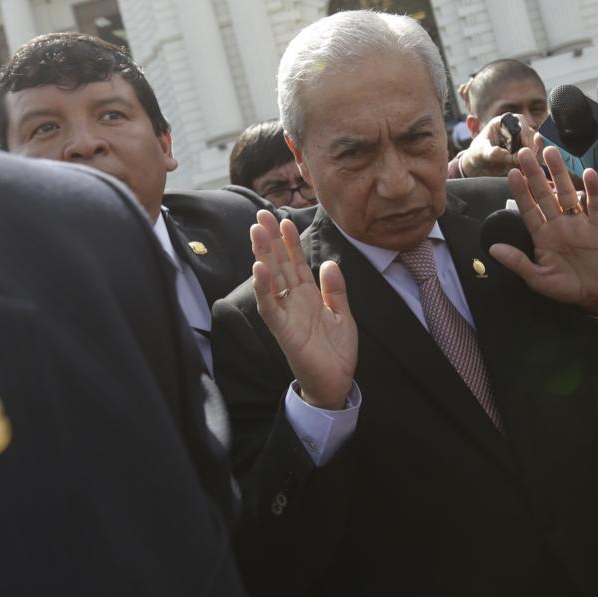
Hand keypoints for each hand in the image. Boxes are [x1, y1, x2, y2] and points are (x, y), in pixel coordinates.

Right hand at [249, 210, 356, 407]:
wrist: (336, 383)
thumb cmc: (336, 352)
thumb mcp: (342, 314)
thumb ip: (335, 289)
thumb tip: (327, 263)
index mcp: (307, 296)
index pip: (295, 263)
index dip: (289, 242)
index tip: (284, 219)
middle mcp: (293, 301)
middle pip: (279, 264)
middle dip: (271, 239)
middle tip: (261, 214)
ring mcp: (286, 314)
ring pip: (270, 279)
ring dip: (262, 255)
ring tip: (256, 231)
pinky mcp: (282, 329)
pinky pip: (270, 306)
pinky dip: (263, 288)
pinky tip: (259, 268)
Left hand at [457, 114, 537, 177]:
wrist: (478, 166)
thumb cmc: (477, 154)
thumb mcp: (481, 152)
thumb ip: (493, 153)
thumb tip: (508, 155)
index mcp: (503, 123)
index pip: (520, 120)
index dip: (524, 130)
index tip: (524, 143)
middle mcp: (515, 130)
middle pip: (531, 134)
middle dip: (529, 146)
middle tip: (523, 159)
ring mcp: (521, 142)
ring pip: (534, 146)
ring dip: (530, 156)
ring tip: (518, 166)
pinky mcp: (524, 154)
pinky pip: (533, 157)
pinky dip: (529, 163)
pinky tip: (521, 170)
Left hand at [489, 146, 597, 313]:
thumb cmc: (567, 288)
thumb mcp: (539, 280)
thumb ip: (518, 263)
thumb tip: (492, 249)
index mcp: (542, 236)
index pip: (528, 209)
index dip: (520, 191)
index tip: (511, 173)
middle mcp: (559, 225)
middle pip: (544, 195)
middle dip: (534, 174)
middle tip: (524, 153)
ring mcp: (579, 223)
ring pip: (567, 193)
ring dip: (560, 173)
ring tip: (551, 152)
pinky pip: (596, 205)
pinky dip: (593, 190)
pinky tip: (589, 173)